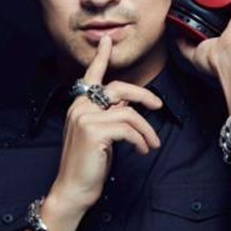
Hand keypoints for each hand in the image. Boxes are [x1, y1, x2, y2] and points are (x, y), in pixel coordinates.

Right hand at [47, 35, 162, 215]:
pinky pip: (129, 128)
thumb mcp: (99, 134)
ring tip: (151, 144)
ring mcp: (85, 118)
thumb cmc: (87, 164)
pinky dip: (141, 139)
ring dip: (146, 130)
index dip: (101, 57)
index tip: (107, 40)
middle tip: (158, 106)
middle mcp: (80, 107)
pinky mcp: (94, 131)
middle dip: (143, 95)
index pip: (91, 75)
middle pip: (119, 88)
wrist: (73, 190)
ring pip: (129, 112)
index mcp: (79, 105)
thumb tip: (129, 104)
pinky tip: (142, 150)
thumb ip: (109, 115)